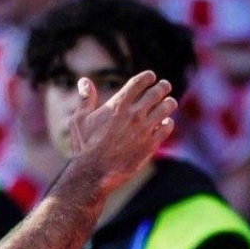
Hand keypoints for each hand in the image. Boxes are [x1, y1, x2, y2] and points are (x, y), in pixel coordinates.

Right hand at [67, 72, 176, 189]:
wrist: (95, 172)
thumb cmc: (85, 146)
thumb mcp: (79, 120)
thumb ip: (85, 99)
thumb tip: (83, 80)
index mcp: (118, 104)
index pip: (139, 82)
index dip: (148, 77)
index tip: (151, 76)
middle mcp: (134, 114)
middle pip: (156, 92)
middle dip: (163, 86)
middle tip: (165, 86)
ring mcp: (145, 129)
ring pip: (166, 108)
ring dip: (169, 103)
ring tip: (169, 102)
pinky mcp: (151, 145)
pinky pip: (167, 128)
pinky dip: (168, 123)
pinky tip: (166, 122)